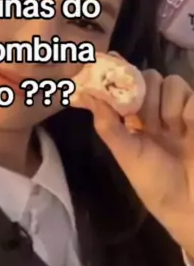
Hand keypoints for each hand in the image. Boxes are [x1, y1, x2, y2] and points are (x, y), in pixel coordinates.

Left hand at [72, 71, 193, 257]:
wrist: (191, 207)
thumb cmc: (155, 183)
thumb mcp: (125, 153)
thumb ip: (107, 123)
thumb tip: (83, 94)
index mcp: (138, 119)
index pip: (128, 84)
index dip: (119, 70)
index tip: (110, 58)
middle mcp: (161, 111)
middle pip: (150, 77)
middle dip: (144, 95)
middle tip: (146, 122)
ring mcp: (184, 113)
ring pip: (172, 82)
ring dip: (166, 106)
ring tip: (169, 132)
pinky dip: (188, 110)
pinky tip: (186, 131)